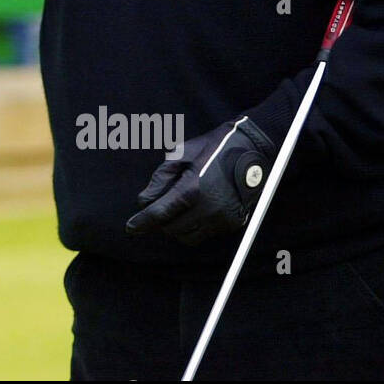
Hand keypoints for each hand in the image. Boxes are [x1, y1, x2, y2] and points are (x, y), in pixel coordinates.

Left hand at [125, 116, 275, 245]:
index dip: (142, 222)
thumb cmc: (213, 147)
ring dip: (176, 226)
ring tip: (177, 207)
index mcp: (192, 189)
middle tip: (158, 207)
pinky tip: (195, 208)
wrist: (252, 149)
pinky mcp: (232, 223)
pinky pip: (204, 234)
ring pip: (187, 236)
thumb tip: (144, 201)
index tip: (130, 228)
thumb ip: (160, 179)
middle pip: (172, 229)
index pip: (160, 214)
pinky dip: (194, 226)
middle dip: (160, 221)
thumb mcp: (180, 154)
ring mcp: (222, 219)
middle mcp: (208, 209)